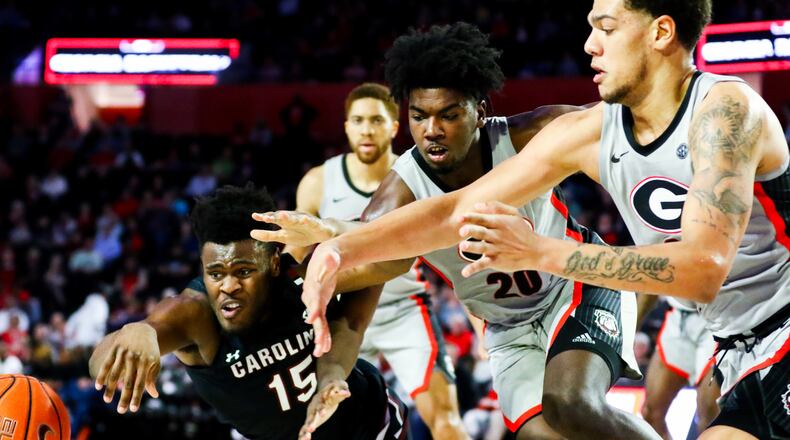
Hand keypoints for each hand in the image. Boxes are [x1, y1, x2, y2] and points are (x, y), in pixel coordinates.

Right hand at [94, 322, 160, 413]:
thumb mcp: (155, 362)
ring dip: (110, 388)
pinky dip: (101, 375)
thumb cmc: (150, 350)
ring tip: (107, 400)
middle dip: (124, 397)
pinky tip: (98, 386)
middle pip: (128, 382)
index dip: (137, 397)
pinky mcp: (115, 349)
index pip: (141, 384)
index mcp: (146, 363)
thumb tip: (154, 395)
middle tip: (120, 411)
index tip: (133, 409)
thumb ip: (152, 377)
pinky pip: (106, 364)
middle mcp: (134, 358)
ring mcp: (124, 353)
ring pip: (115, 374)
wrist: (142, 329)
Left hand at [250, 211, 335, 246]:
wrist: (324, 232)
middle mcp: (294, 219)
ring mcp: (305, 220)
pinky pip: (312, 222)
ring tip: (281, 215)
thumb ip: (268, 235)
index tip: (255, 216)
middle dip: (274, 216)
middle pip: (283, 217)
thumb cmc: (302, 234)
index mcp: (285, 222)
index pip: (273, 218)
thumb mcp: (283, 237)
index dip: (264, 217)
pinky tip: (305, 219)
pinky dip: (308, 220)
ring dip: (289, 216)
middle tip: (265, 217)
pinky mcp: (316, 224)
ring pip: (296, 218)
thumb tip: (251, 233)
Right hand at [298, 380, 350, 439]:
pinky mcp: (310, 419)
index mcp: (321, 399)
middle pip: (313, 414)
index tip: (323, 414)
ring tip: (306, 438)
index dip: (322, 409)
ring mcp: (311, 413)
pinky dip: (302, 434)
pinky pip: (304, 427)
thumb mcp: (339, 388)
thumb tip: (348, 393)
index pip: (321, 404)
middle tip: (311, 429)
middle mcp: (314, 406)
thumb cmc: (334, 389)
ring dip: (306, 430)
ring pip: (307, 422)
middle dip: (312, 421)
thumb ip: (341, 393)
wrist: (327, 387)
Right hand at [302, 242, 341, 356]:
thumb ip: (332, 259)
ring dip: (319, 337)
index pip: (313, 297)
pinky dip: (323, 334)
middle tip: (318, 345)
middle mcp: (312, 296)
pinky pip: (322, 322)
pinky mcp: (321, 306)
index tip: (312, 319)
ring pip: (318, 323)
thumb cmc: (329, 255)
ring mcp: (316, 303)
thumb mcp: (331, 255)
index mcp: (314, 285)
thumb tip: (332, 258)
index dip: (313, 308)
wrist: (326, 257)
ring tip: (320, 352)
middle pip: (314, 315)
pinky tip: (325, 348)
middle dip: (317, 329)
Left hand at [457, 201, 539, 276]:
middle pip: (482, 232)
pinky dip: (474, 268)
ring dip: (472, 247)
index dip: (471, 218)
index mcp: (499, 223)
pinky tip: (465, 272)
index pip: (483, 219)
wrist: (535, 251)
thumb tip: (476, 205)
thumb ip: (496, 207)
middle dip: (472, 231)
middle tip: (462, 231)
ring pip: (482, 248)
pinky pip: (484, 264)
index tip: (460, 218)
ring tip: (462, 247)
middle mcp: (497, 236)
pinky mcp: (496, 261)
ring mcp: (496, 249)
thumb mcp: (514, 214)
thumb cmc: (522, 231)